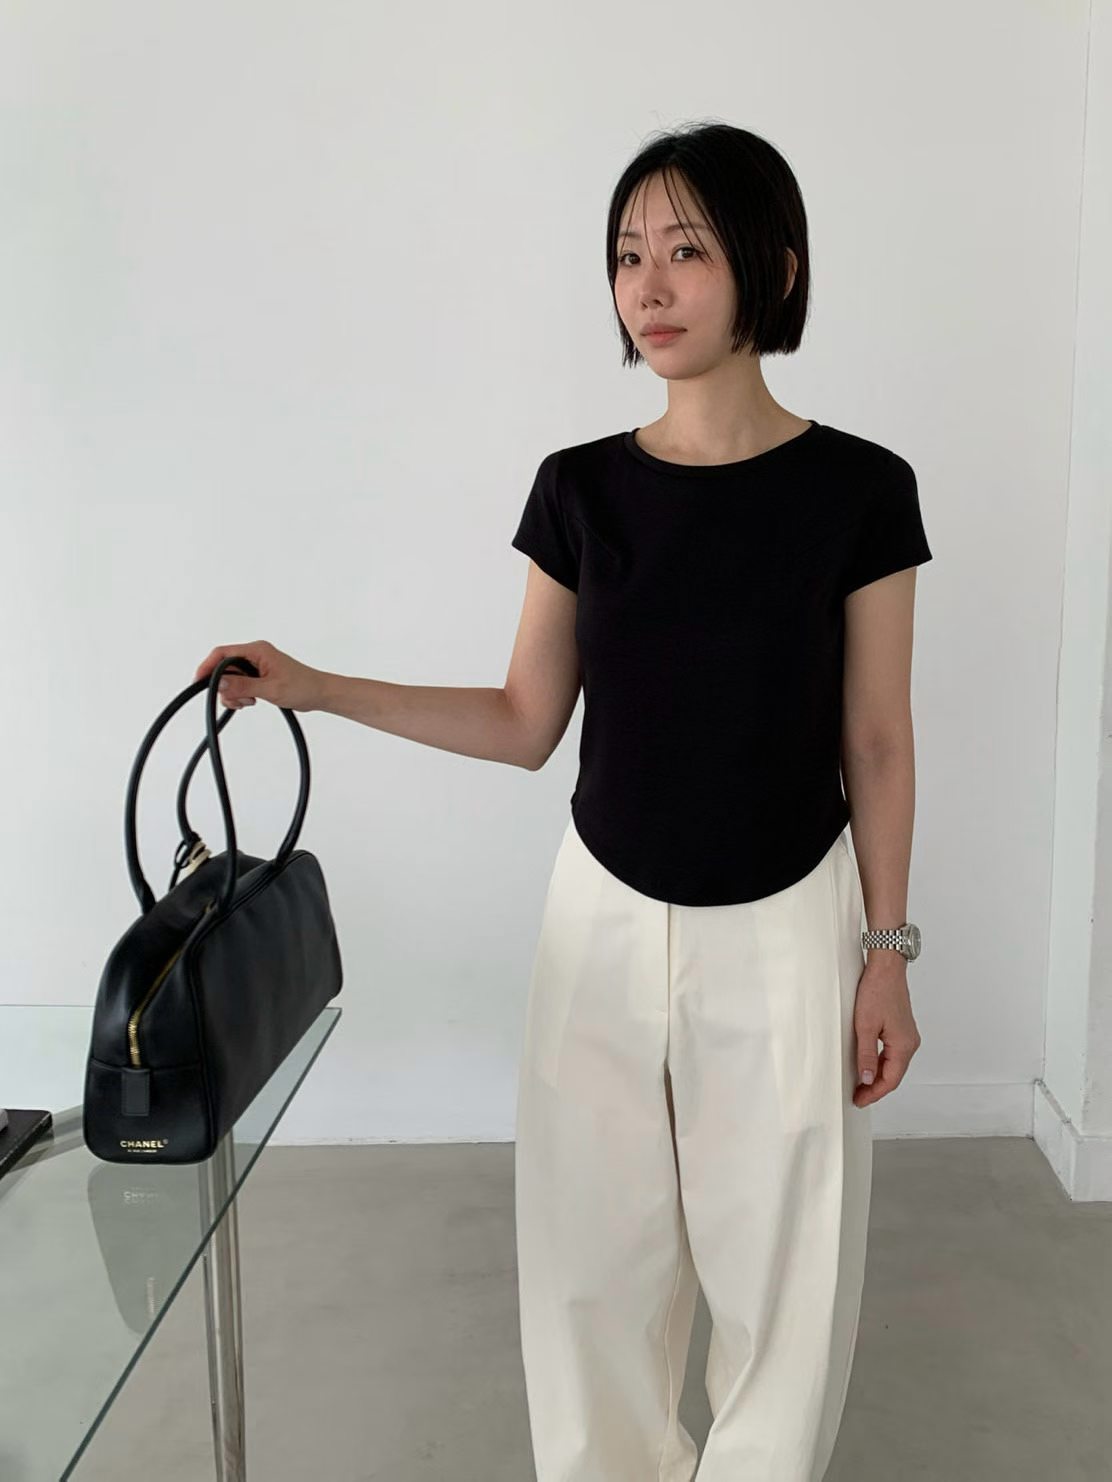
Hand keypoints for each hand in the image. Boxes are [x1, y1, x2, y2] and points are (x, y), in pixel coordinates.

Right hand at [193, 639, 327, 713]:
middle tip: (239, 700)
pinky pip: (239, 684)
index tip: (198, 682)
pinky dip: (240, 695)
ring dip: (234, 694)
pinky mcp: (258, 677)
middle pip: (223, 668)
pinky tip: (251, 701)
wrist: (320, 694)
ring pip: (230, 679)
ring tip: (250, 702)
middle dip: (225, 687)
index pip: (222, 654)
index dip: (207, 667)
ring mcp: (256, 666)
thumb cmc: (303, 686)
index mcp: (257, 650)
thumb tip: (220, 682)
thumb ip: (243, 686)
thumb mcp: (270, 689)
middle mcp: (254, 655)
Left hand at [852, 958, 920, 1107]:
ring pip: (893, 1065)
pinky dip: (880, 1063)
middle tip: (857, 1096)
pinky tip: (868, 1065)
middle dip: (875, 1088)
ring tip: (859, 1084)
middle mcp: (910, 1043)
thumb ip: (865, 1055)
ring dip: (877, 1076)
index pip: (890, 1080)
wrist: (886, 968)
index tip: (859, 1100)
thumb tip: (866, 1079)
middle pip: (893, 1075)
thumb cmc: (877, 991)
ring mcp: (907, 1036)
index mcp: (904, 1046)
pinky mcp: (901, 1029)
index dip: (874, 1093)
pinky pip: (892, 1053)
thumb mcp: (865, 1026)